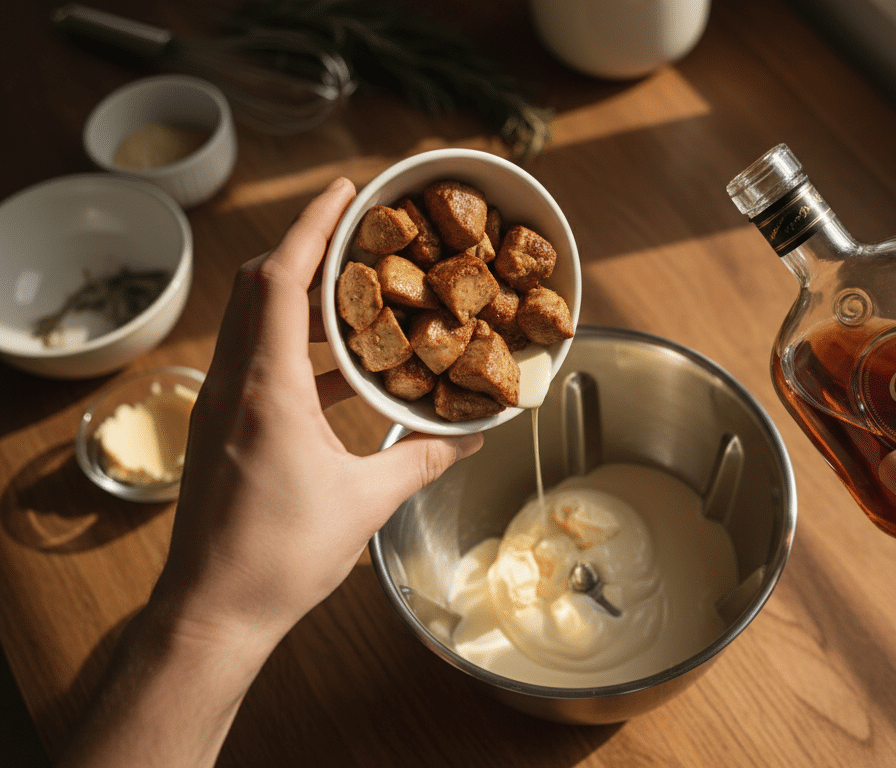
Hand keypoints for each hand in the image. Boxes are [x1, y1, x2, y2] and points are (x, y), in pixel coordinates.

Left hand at [156, 177, 482, 649]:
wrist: (212, 611)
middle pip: (260, 287)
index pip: (280, 279)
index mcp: (266, 389)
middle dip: (310, 251)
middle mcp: (235, 385)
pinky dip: (300, 349)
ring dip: (305, 301)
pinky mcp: (224, 430)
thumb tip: (475, 433)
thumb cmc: (280, 556)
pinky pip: (261, 364)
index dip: (313, 226)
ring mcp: (223, 406)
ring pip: (257, 324)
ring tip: (362, 296)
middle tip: (362, 236)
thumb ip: (423, 456)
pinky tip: (345, 370)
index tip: (347, 190)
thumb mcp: (365, 501)